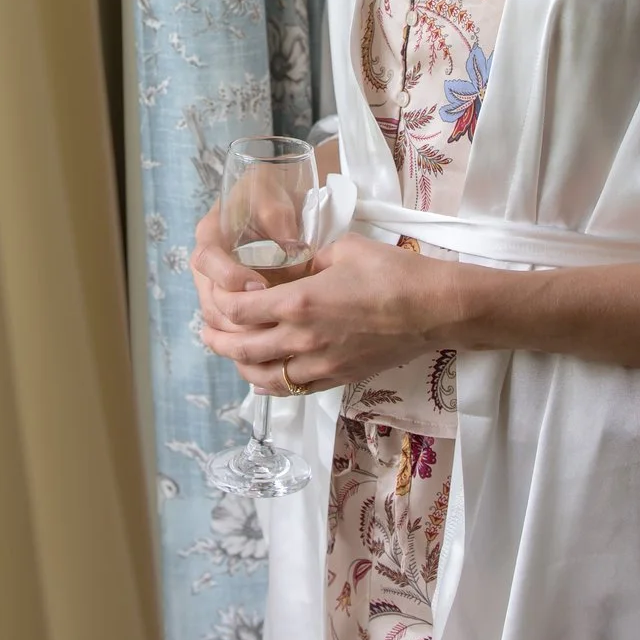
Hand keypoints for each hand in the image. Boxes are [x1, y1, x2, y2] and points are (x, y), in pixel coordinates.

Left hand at [194, 223, 456, 394]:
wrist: (433, 309)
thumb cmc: (392, 272)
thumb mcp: (341, 250)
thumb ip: (306, 261)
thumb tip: (288, 268)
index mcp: (298, 301)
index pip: (239, 309)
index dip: (219, 303)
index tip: (214, 294)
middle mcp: (301, 338)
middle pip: (241, 348)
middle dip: (216, 339)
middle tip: (205, 329)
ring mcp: (318, 364)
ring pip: (261, 376)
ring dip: (238, 365)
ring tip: (228, 352)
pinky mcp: (336, 378)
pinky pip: (291, 389)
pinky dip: (268, 384)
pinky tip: (262, 378)